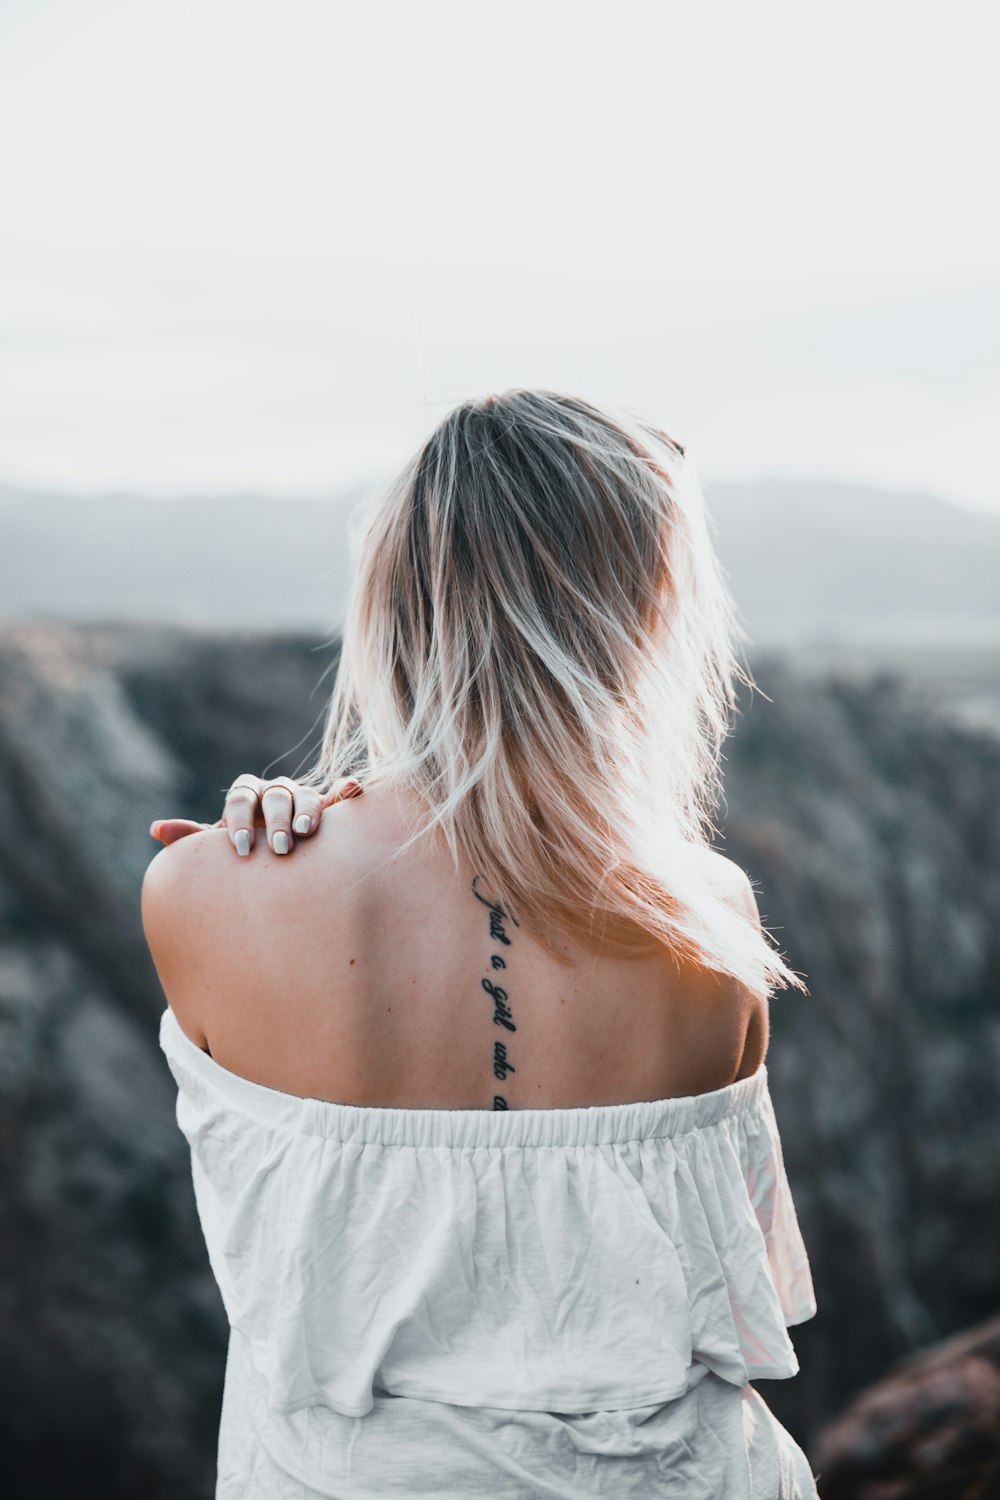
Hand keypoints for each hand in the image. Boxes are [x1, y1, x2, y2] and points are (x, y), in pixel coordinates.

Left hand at [149, 775, 362, 855]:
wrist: (268, 869)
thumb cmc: (239, 860)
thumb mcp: (215, 853)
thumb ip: (191, 840)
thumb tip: (156, 829)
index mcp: (245, 796)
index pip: (240, 797)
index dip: (240, 819)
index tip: (241, 849)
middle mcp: (273, 792)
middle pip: (275, 795)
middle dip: (276, 820)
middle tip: (279, 848)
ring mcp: (302, 797)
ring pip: (305, 793)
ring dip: (307, 808)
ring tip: (306, 831)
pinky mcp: (328, 807)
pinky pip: (338, 794)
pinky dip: (345, 790)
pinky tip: (353, 790)